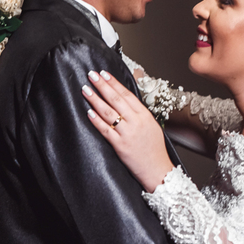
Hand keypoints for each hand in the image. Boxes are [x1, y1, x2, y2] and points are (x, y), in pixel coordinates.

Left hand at [82, 70, 173, 191]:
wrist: (158, 170)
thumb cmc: (154, 149)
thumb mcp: (152, 126)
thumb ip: (139, 113)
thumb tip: (125, 100)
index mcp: (145, 115)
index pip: (127, 94)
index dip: (114, 83)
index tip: (104, 74)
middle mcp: (136, 122)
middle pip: (116, 100)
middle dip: (102, 86)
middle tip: (91, 75)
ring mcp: (128, 134)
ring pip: (109, 112)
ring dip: (95, 99)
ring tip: (86, 90)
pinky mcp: (120, 145)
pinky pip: (106, 130)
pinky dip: (96, 120)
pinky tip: (88, 112)